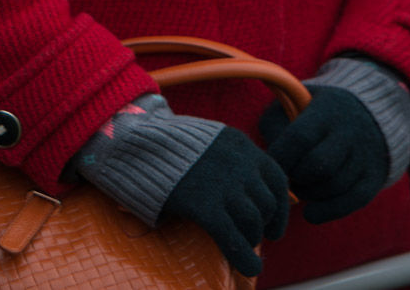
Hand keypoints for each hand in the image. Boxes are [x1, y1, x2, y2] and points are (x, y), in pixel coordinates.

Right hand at [72, 96, 284, 277]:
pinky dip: (245, 257)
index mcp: (238, 143)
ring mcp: (222, 183)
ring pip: (253, 221)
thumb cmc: (161, 145)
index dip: (280, 208)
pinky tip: (249, 268)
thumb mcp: (204, 140)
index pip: (277, 179)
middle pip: (266, 203)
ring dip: (251, 239)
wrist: (129, 140)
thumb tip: (248, 190)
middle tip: (250, 236)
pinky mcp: (205, 205)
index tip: (273, 225)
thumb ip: (228, 158)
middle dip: (262, 224)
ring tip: (241, 247)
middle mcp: (237, 162)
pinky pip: (234, 237)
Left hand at [260, 84, 395, 223]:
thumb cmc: (314, 112)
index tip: (269, 163)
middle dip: (296, 177)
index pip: (300, 137)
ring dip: (309, 194)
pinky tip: (310, 215)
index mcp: (326, 110)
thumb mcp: (291, 103)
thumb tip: (271, 160)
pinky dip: (329, 211)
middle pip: (320, 165)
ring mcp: (366, 155)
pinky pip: (354, 200)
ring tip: (298, 188)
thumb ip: (276, 126)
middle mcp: (350, 132)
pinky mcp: (375, 176)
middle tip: (287, 177)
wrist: (368, 114)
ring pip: (335, 185)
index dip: (281, 156)